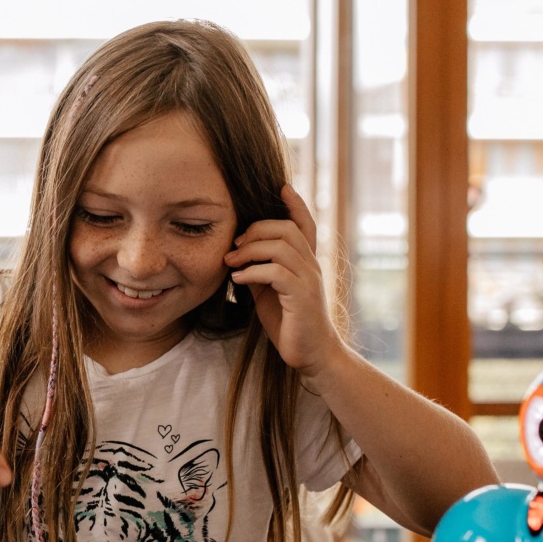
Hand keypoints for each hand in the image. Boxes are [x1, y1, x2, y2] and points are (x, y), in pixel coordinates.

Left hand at [224, 184, 339, 379]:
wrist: (312, 355)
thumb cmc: (290, 323)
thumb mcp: (269, 292)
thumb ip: (259, 270)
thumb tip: (238, 255)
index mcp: (306, 262)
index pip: (306, 224)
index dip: (296, 204)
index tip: (282, 186)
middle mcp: (312, 266)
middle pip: (287, 229)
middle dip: (255, 230)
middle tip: (233, 244)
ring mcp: (309, 280)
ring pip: (281, 246)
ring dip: (249, 250)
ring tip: (231, 263)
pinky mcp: (302, 297)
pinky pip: (276, 272)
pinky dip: (252, 272)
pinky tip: (238, 280)